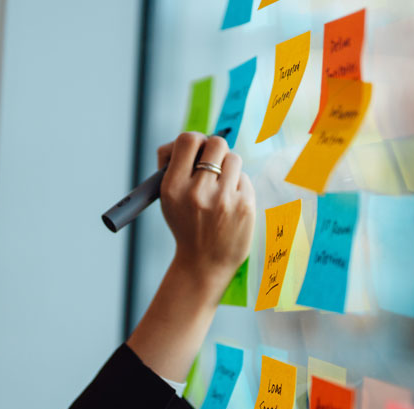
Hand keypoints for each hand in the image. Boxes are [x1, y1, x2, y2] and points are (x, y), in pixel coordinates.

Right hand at [157, 132, 255, 290]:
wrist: (203, 264)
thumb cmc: (186, 225)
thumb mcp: (168, 199)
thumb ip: (174, 166)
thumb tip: (192, 139)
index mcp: (173, 187)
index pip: (188, 140)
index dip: (196, 140)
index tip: (197, 150)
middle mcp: (197, 192)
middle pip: (216, 143)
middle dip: (216, 150)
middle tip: (213, 163)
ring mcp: (223, 199)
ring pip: (234, 158)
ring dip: (229, 167)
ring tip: (222, 186)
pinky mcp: (244, 206)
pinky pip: (245, 178)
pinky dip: (239, 186)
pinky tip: (231, 203)